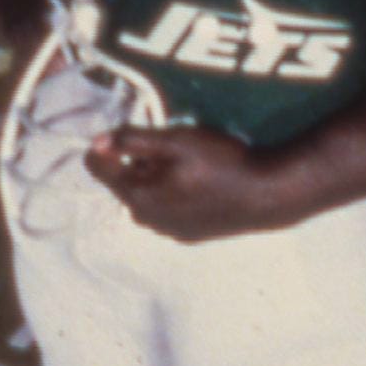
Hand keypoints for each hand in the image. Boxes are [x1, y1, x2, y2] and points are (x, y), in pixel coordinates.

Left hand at [87, 125, 316, 244]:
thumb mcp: (175, 141)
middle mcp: (147, 220)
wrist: (268, 195)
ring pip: (146, 197)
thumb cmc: (221, 163)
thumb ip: (132, 140)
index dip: (107, 144)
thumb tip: (97, 141)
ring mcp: (168, 231)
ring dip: (155, 178)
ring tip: (187, 163)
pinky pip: (166, 210)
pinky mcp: (187, 236)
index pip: (98, 169)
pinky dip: (173, 194)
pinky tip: (199, 183)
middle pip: (124, 182)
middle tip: (169, 144)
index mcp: (138, 197)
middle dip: (136, 162)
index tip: (130, 130)